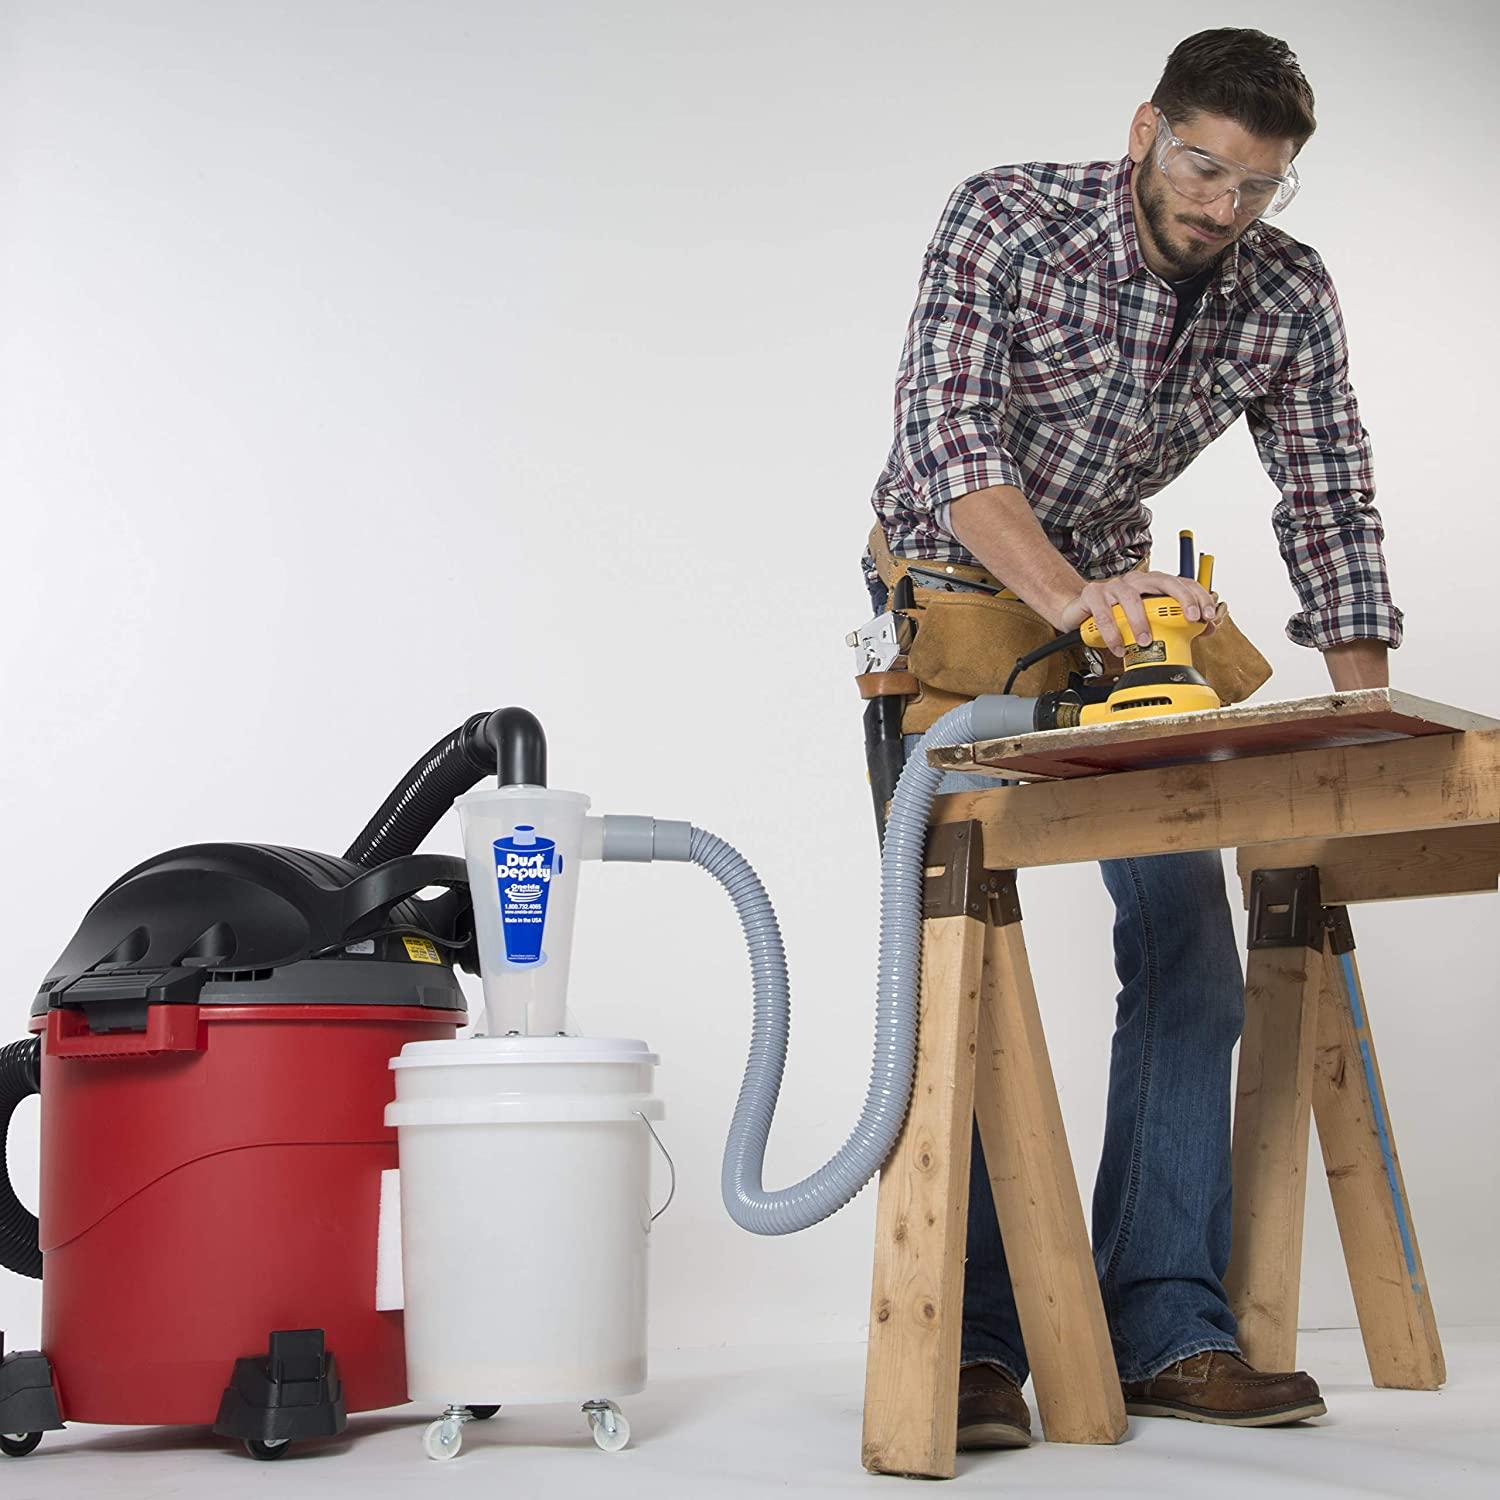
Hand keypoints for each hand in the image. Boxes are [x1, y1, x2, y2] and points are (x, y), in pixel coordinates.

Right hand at [1058, 571, 1221, 655]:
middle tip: (1190, 618)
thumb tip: (1206, 628)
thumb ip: (1173, 622)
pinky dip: (1111, 633)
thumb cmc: (1116, 616)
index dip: (1198, 596)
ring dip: (1140, 621)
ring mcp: (1113, 586)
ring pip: (1131, 598)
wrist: (1078, 612)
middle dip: (1181, 598)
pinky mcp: (1092, 595)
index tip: (1208, 616)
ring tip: (1144, 641)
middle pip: (1162, 581)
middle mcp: (1135, 581)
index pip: (1181, 582)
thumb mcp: (1147, 620)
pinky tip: (1118, 647)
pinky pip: (1104, 614)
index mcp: (1151, 584)